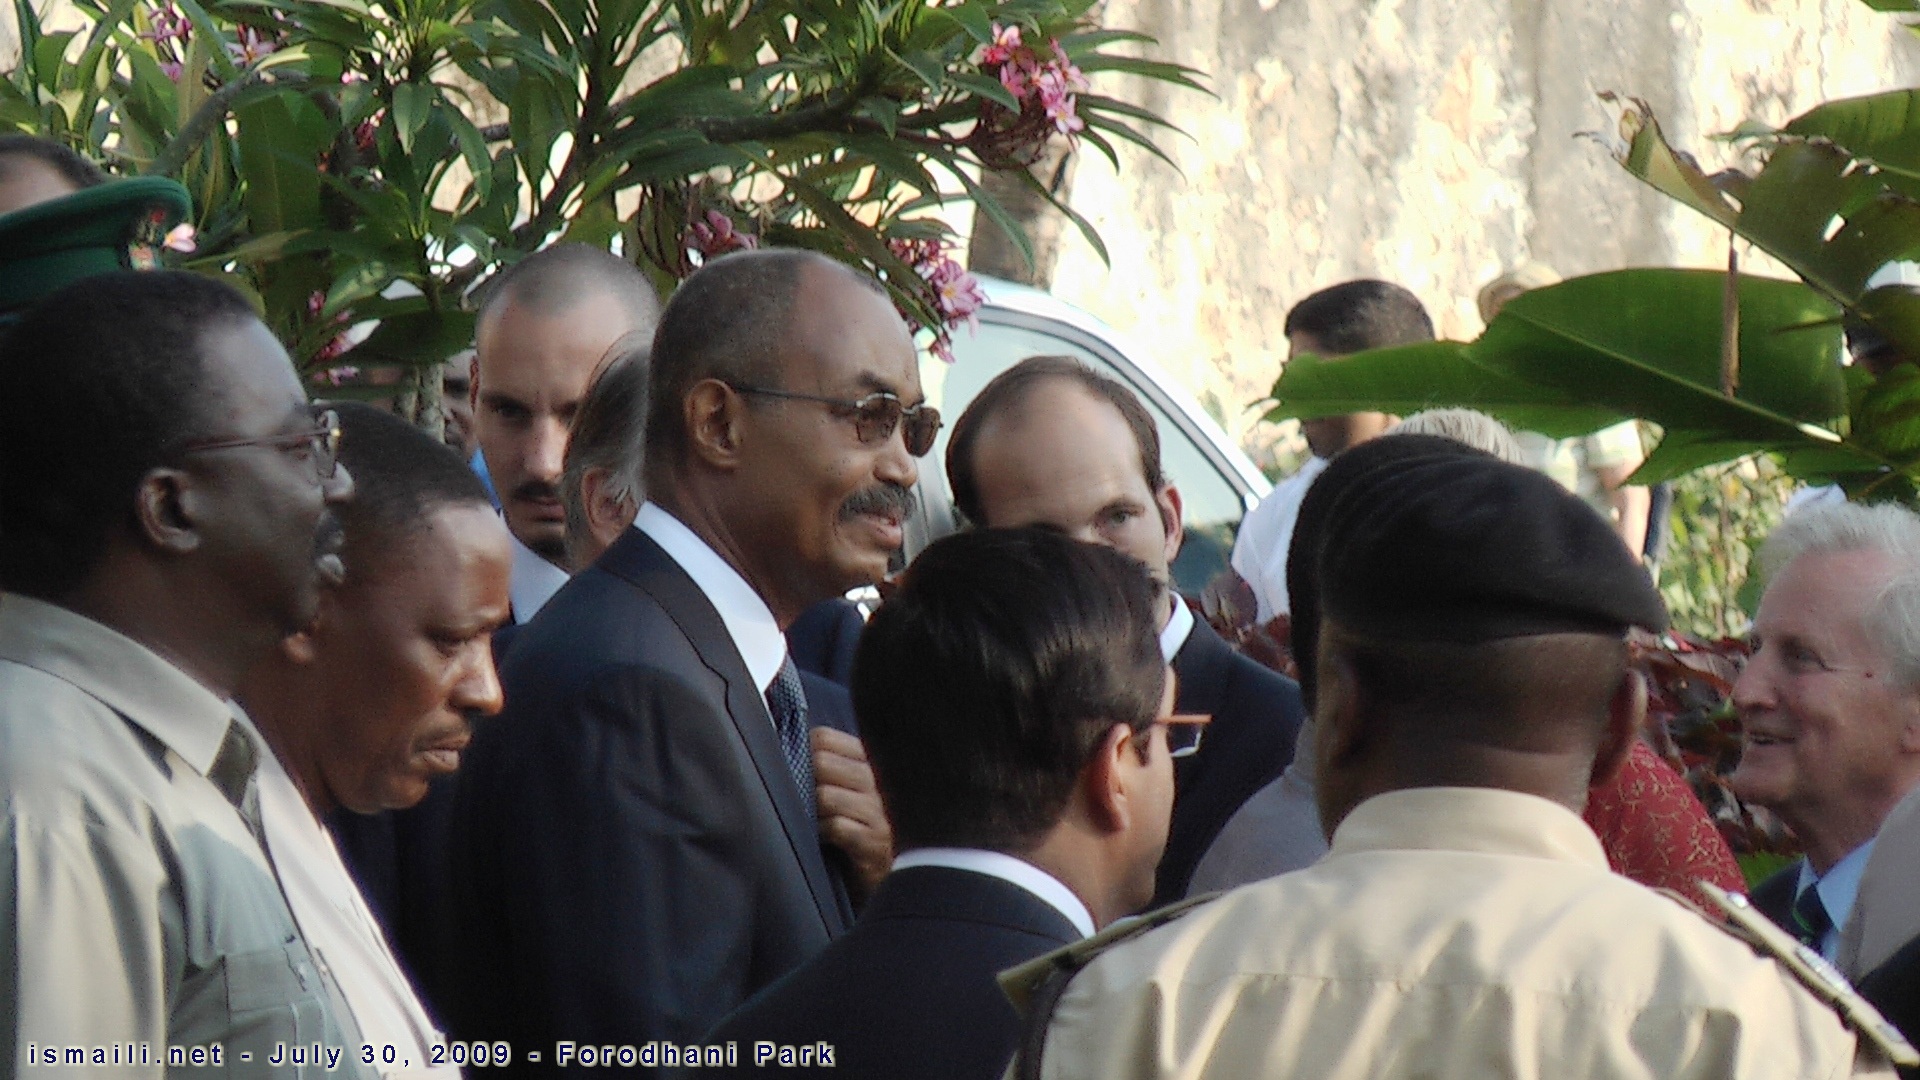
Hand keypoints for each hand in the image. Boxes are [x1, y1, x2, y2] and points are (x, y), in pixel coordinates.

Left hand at [813, 727, 893, 898]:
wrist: (897, 875)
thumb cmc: (867, 830)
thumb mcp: (856, 791)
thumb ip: (834, 768)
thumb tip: (791, 751)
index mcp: (871, 761)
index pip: (824, 738)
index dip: (804, 752)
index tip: (799, 769)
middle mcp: (878, 781)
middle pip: (820, 762)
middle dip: (803, 781)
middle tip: (803, 800)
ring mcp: (878, 813)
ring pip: (824, 795)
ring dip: (811, 811)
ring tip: (813, 822)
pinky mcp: (873, 843)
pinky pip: (835, 827)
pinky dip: (820, 833)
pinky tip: (822, 840)